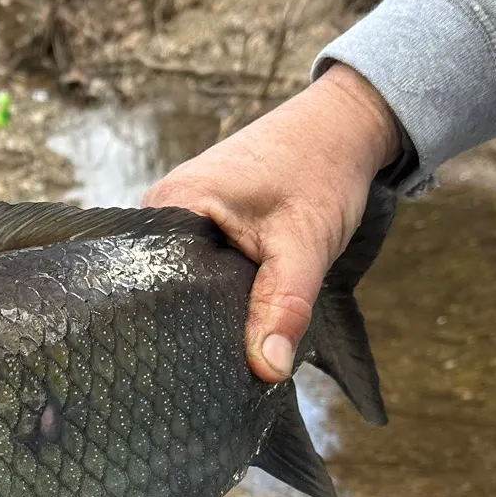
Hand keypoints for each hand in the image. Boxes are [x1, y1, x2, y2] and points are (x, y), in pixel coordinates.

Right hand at [142, 64, 399, 382]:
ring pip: (183, 279)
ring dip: (208, 307)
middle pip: (164, 286)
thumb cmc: (321, 170)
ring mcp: (178, 212)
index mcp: (172, 204)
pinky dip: (217, 289)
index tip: (200, 366)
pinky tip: (235, 314)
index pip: (154, 284)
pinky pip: (195, 266)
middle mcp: (163, 206)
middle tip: (221, 365)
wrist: (341, 126)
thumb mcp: (305, 246)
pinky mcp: (197, 218)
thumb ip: (284, 308)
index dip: (178, 329)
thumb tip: (265, 370)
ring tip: (228, 343)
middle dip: (194, 324)